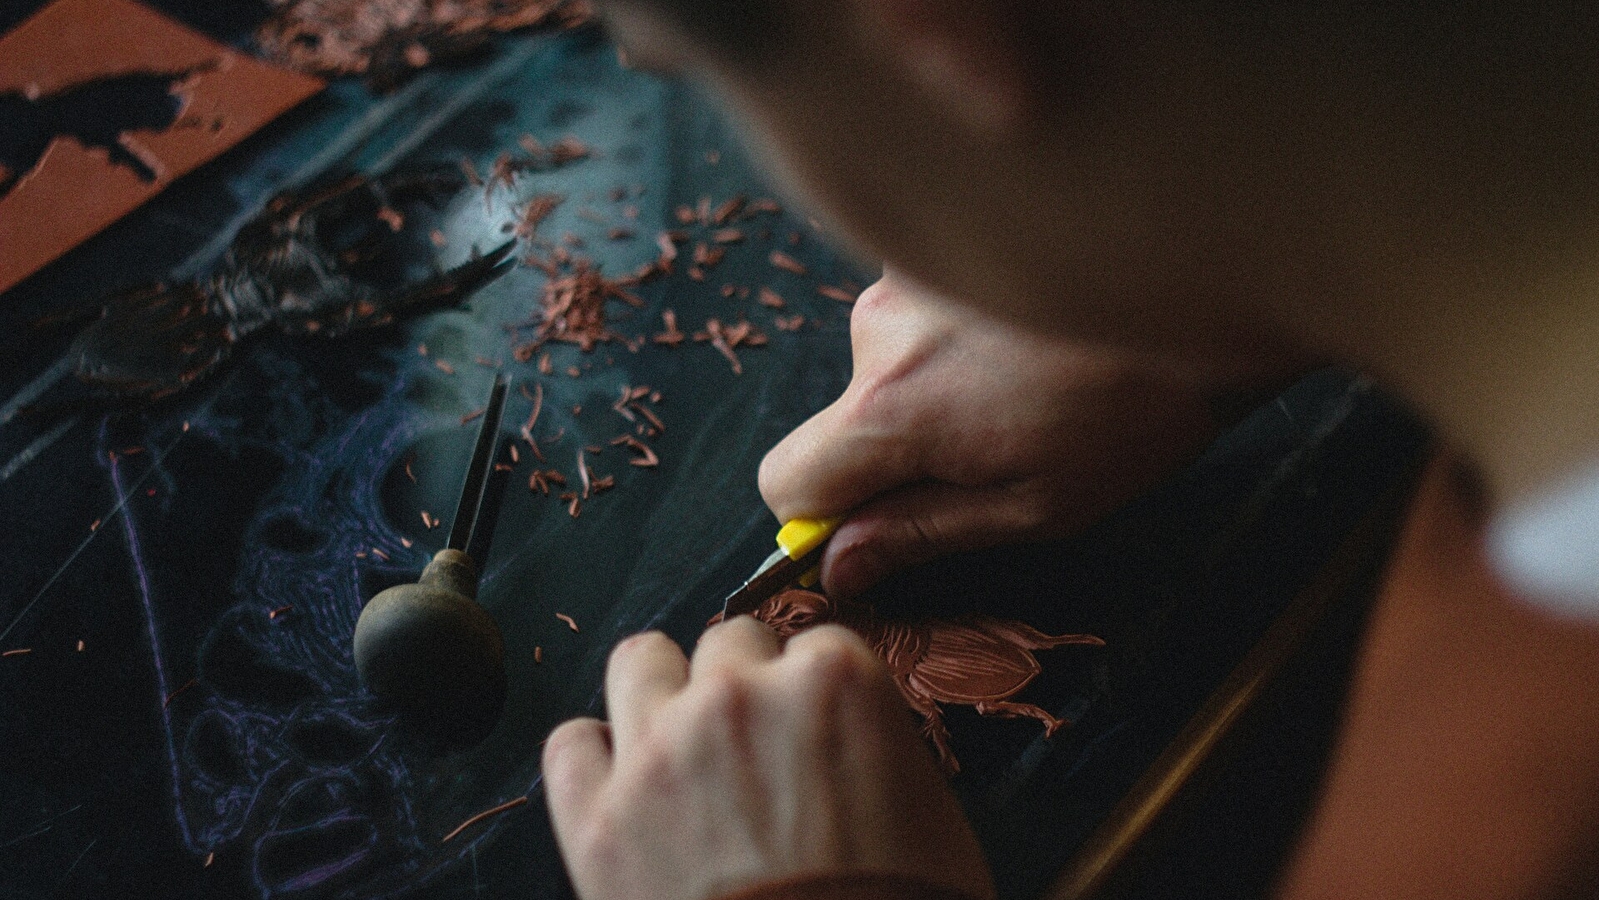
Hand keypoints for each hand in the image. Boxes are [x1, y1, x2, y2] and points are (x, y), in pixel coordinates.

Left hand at [542, 619, 995, 899]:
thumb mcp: (931, 816)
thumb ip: (874, 745)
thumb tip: (845, 742)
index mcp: (833, 682)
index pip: (817, 643)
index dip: (815, 691)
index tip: (814, 729)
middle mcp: (737, 696)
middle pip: (728, 642)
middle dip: (744, 685)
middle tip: (755, 747)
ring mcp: (657, 752)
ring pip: (640, 661)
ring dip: (662, 692)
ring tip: (679, 742)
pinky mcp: (595, 819)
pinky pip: (569, 745)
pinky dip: (593, 760)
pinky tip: (620, 788)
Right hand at [760, 269, 1231, 597]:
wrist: (1206, 283)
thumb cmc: (1134, 413)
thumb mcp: (1034, 506)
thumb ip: (920, 533)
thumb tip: (837, 564)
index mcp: (895, 409)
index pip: (786, 478)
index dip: (819, 515)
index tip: (877, 523)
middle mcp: (879, 332)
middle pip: (841, 419)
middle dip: (897, 446)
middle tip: (995, 448)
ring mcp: (906, 276)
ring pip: (882, 364)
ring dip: (932, 386)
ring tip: (1027, 386)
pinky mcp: (939, 243)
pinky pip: (915, 315)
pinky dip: (955, 336)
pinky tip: (1027, 340)